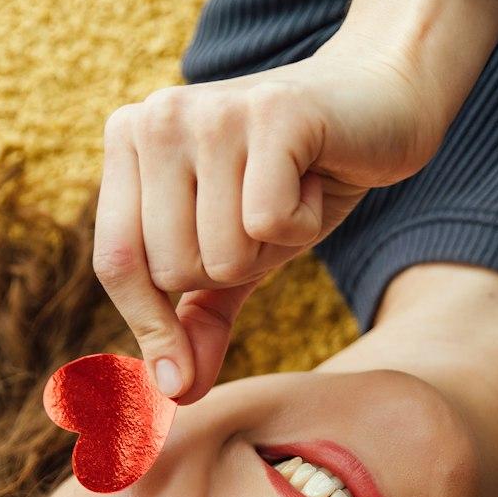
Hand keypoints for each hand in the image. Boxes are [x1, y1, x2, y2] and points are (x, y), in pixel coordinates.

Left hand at [94, 36, 443, 404]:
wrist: (380, 105)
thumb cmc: (300, 179)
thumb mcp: (239, 253)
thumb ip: (198, 318)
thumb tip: (176, 391)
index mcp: (129, 140)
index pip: (117, 262)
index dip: (151, 327)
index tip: (179, 375)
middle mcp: (157, 116)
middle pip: (176, 268)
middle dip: (236, 267)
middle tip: (266, 217)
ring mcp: (211, 111)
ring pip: (223, 254)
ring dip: (273, 246)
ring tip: (291, 193)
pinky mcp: (272, 113)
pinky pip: (270, 224)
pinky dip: (307, 222)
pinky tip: (317, 180)